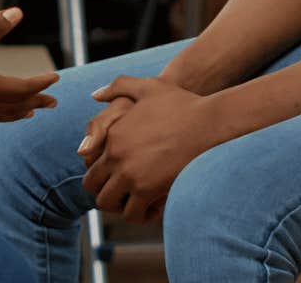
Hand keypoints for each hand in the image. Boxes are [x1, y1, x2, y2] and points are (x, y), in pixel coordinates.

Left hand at [81, 77, 218, 224]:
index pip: (90, 169)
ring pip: (110, 205)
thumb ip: (118, 86)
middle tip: (124, 198)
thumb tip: (95, 95)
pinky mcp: (148, 190)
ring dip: (122, 207)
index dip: (102, 179)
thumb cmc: (183, 103)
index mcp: (113, 136)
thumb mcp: (148, 86)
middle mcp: (116, 157)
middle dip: (107, 196)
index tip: (118, 180)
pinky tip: (156, 206)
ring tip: (139, 204)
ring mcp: (130, 174)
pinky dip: (142, 214)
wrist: (210, 122)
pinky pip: (134, 214)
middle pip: (95, 191)